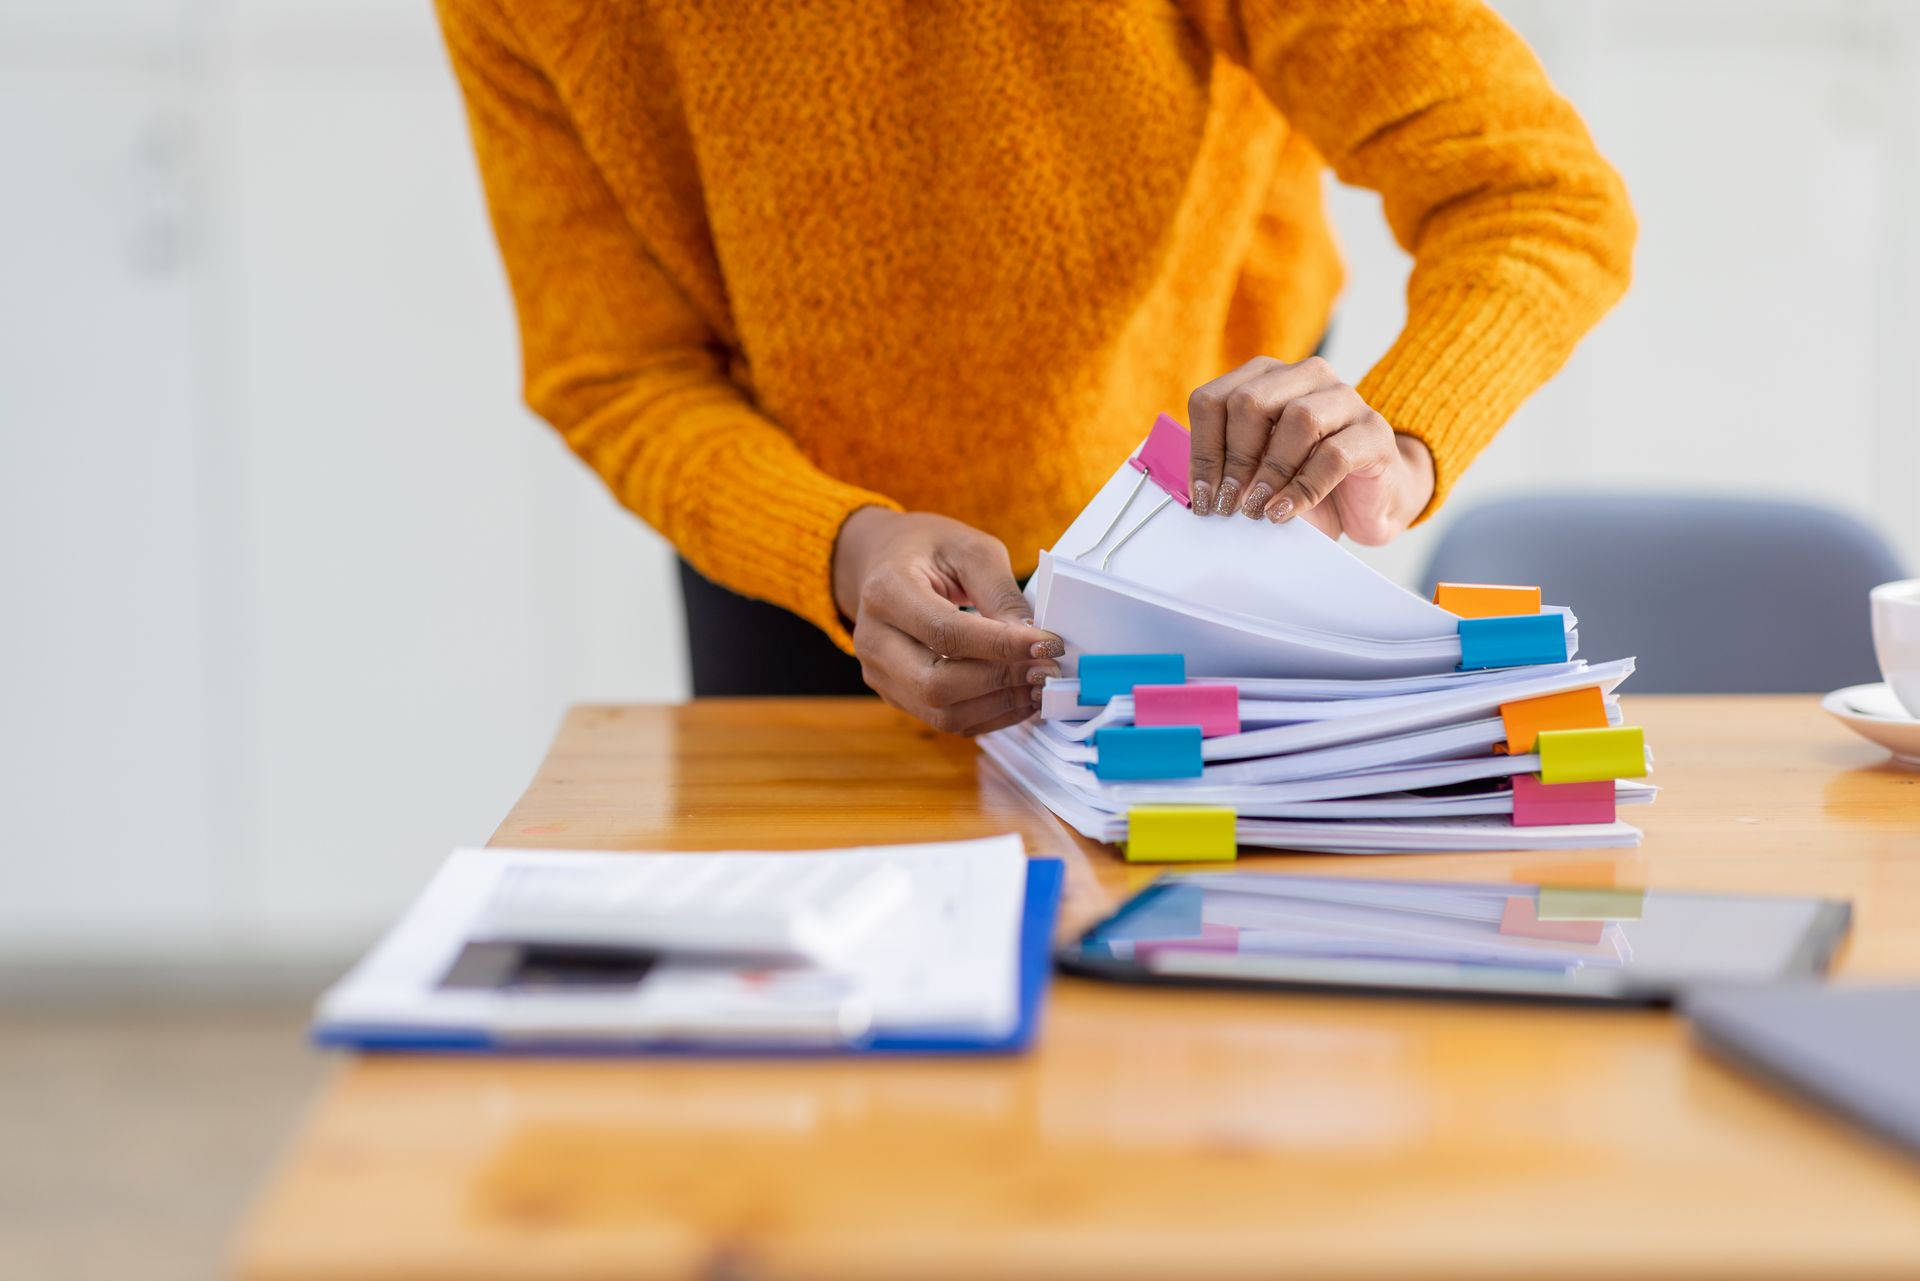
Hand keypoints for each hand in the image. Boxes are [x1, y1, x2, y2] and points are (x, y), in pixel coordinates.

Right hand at [832, 508, 1063, 735]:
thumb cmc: (930, 549)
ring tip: (1039, 685)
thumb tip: (1034, 641)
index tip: (1048, 644)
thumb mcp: (971, 550)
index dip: (1002, 646)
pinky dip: (989, 715)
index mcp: (886, 591)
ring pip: (943, 713)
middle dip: (1001, 680)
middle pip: (937, 684)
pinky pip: (946, 721)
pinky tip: (1018, 696)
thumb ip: (1002, 594)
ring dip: (1000, 705)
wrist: (884, 561)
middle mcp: (873, 639)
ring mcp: (879, 673)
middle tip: (1048, 668)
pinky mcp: (895, 694)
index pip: (946, 633)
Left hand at [1186, 355, 1435, 543]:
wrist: (1370, 499)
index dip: (1202, 451)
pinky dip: (1302, 488)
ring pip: (1298, 419)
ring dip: (1270, 472)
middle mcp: (1305, 376)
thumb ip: (1229, 468)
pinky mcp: (1373, 431)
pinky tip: (1284, 512)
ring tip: (1258, 509)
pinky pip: (1333, 454)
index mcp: (1266, 377)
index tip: (1203, 496)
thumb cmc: (1306, 482)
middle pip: (1249, 402)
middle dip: (1233, 460)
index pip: (1213, 400)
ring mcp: (1344, 398)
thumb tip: (1198, 492)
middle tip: (1228, 504)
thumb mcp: (1258, 471)